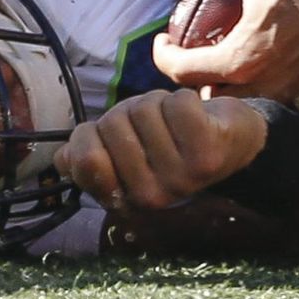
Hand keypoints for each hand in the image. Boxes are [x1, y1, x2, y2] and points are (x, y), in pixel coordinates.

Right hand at [54, 89, 266, 209]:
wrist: (235, 145)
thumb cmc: (170, 142)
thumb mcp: (126, 152)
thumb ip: (91, 156)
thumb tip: (63, 158)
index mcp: (124, 200)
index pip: (84, 158)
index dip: (91, 133)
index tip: (112, 136)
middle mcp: (150, 197)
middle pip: (112, 124)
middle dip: (128, 112)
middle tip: (153, 126)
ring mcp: (180, 178)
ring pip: (144, 108)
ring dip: (157, 104)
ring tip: (174, 123)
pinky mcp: (208, 153)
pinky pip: (177, 103)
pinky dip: (183, 98)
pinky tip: (196, 117)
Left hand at [153, 0, 298, 118]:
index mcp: (241, 60)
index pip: (182, 73)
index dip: (164, 56)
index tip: (166, 44)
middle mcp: (268, 91)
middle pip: (220, 105)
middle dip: (209, 87)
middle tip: (212, 65)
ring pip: (266, 117)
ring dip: (255, 103)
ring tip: (255, 81)